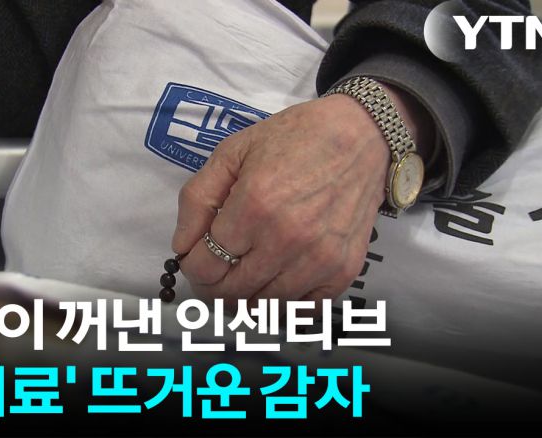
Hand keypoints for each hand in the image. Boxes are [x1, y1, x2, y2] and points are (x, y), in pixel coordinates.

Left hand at [171, 84, 430, 305]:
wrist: (360, 136)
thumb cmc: (292, 139)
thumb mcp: (232, 153)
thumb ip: (197, 199)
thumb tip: (181, 248)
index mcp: (253, 206)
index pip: (204, 266)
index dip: (190, 267)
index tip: (194, 259)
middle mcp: (286, 239)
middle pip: (229, 293)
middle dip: (211, 287)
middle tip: (213, 272)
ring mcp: (318, 260)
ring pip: (262, 308)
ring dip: (244, 298)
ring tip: (242, 277)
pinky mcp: (343, 271)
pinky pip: (301, 313)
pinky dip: (281, 307)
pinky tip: (274, 285)